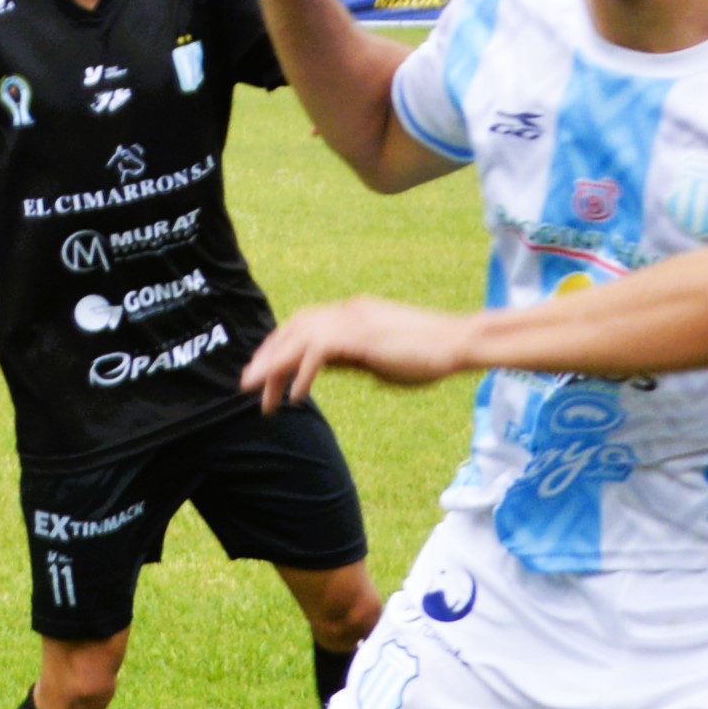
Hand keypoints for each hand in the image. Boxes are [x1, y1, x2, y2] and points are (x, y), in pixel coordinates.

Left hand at [241, 295, 481, 410]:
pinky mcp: (362, 335)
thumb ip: (348, 358)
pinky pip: (318, 352)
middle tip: (247, 386)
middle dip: (267, 358)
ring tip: (261, 396)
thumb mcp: (376, 358)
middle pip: (292, 330)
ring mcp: (354, 320)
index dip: (277, 346)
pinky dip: (302, 375)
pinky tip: (297, 398)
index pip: (301, 324)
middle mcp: (347, 310)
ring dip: (275, 368)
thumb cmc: (427, 354)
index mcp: (351, 312)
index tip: (262, 371)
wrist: (460, 343)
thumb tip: (321, 368)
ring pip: (298, 339)